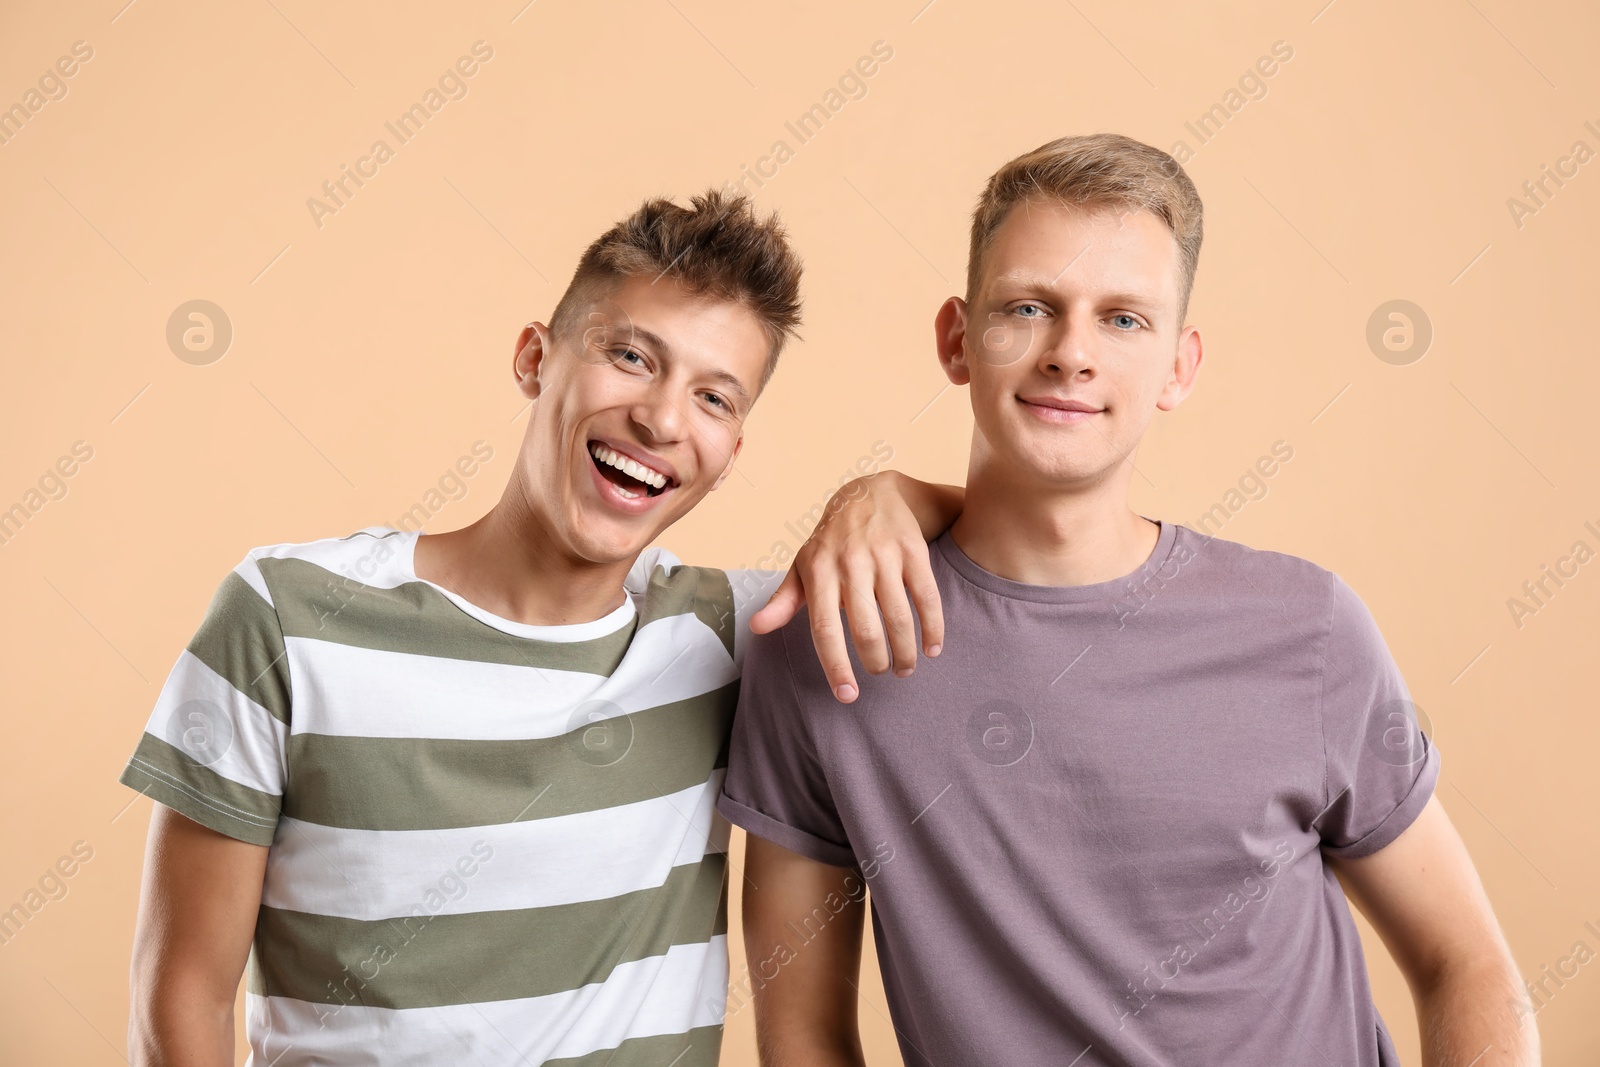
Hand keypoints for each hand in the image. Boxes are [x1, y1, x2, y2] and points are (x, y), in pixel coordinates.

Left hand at [751, 471, 961, 702]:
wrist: (871, 493)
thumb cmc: (832, 541)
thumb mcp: (803, 566)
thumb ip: (783, 601)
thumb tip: (756, 628)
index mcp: (819, 571)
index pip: (824, 628)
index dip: (835, 665)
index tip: (847, 695)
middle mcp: (850, 563)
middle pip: (865, 629)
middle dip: (875, 662)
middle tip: (880, 674)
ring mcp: (884, 555)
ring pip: (899, 617)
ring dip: (905, 652)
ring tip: (904, 669)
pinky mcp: (913, 550)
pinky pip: (926, 597)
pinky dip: (933, 628)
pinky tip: (932, 648)